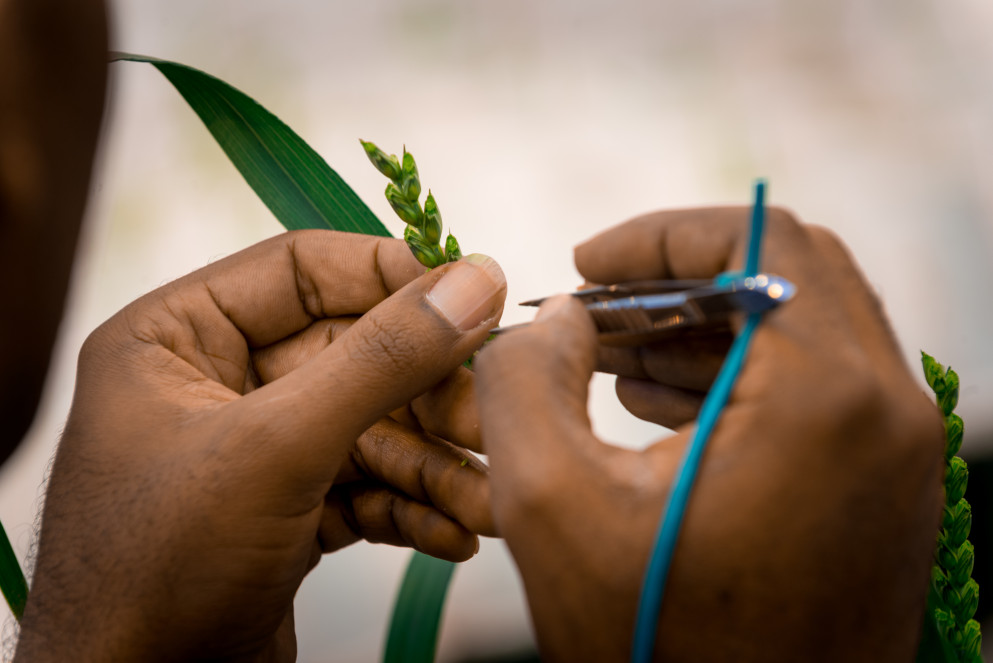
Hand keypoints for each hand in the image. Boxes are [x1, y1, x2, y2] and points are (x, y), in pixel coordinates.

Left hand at [16, 231, 505, 661]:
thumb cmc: (155, 573)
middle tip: (494, 418)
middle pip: (354, 356)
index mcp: (177, 337)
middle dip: (429, 399)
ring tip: (490, 500)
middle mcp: (215, 384)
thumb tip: (470, 283)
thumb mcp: (275, 448)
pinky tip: (454, 534)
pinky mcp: (284, 513)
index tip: (473, 296)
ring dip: (435, 467)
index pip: (302, 270)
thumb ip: (379, 360)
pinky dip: (411, 510)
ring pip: (369, 430)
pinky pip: (364, 488)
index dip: (392, 277)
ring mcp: (254, 453)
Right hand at [476, 207, 943, 661]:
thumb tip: (556, 319)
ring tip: (610, 355)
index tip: (588, 264)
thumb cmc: (658, 652)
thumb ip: (524, 379)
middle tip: (595, 308)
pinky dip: (737, 375)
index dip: (663, 233)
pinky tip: (656, 404)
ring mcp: (898, 455)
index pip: (765, 238)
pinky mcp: (882, 491)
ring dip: (705, 326)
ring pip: (802, 331)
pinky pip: (813, 390)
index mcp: (827, 401)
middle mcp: (889, 414)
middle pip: (789, 276)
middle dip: (678, 279)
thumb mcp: (551, 508)